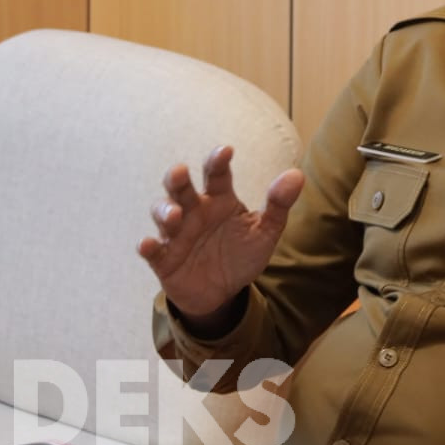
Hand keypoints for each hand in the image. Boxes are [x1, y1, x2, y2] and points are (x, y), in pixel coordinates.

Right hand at [138, 145, 304, 320]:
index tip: (225, 151)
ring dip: (164, 210)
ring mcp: (177, 234)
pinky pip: (152, 250)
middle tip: (180, 172)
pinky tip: (148, 244)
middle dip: (177, 179)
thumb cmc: (241, 254)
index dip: (218, 161)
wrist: (224, 292)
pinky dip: (148, 246)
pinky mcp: (164, 259)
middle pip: (180, 188)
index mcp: (219, 200)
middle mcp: (194, 211)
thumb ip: (278, 204)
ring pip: (163, 214)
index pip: (216, 175)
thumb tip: (297, 175)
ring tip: (174, 214)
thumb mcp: (265, 232)